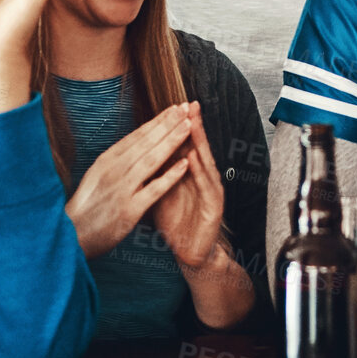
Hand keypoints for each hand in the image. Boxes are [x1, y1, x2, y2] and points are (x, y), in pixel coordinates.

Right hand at [65, 104, 193, 259]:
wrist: (70, 235)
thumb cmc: (86, 206)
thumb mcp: (97, 175)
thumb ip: (118, 160)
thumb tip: (138, 141)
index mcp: (107, 160)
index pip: (137, 135)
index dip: (157, 120)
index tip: (175, 108)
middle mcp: (114, 171)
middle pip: (146, 142)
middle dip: (168, 124)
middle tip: (186, 108)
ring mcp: (122, 189)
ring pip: (151, 160)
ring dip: (172, 142)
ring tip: (189, 127)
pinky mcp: (129, 210)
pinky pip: (154, 189)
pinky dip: (170, 176)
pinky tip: (185, 164)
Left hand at [151, 104, 228, 269]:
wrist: (190, 253)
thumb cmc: (176, 222)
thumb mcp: (162, 192)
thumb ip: (157, 172)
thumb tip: (142, 150)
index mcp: (189, 174)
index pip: (184, 146)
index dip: (178, 127)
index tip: (172, 105)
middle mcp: (203, 179)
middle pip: (197, 148)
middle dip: (193, 125)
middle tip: (189, 104)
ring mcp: (211, 192)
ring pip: (206, 162)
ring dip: (200, 143)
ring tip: (194, 123)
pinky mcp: (214, 208)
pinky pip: (207, 187)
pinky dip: (202, 172)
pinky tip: (196, 159)